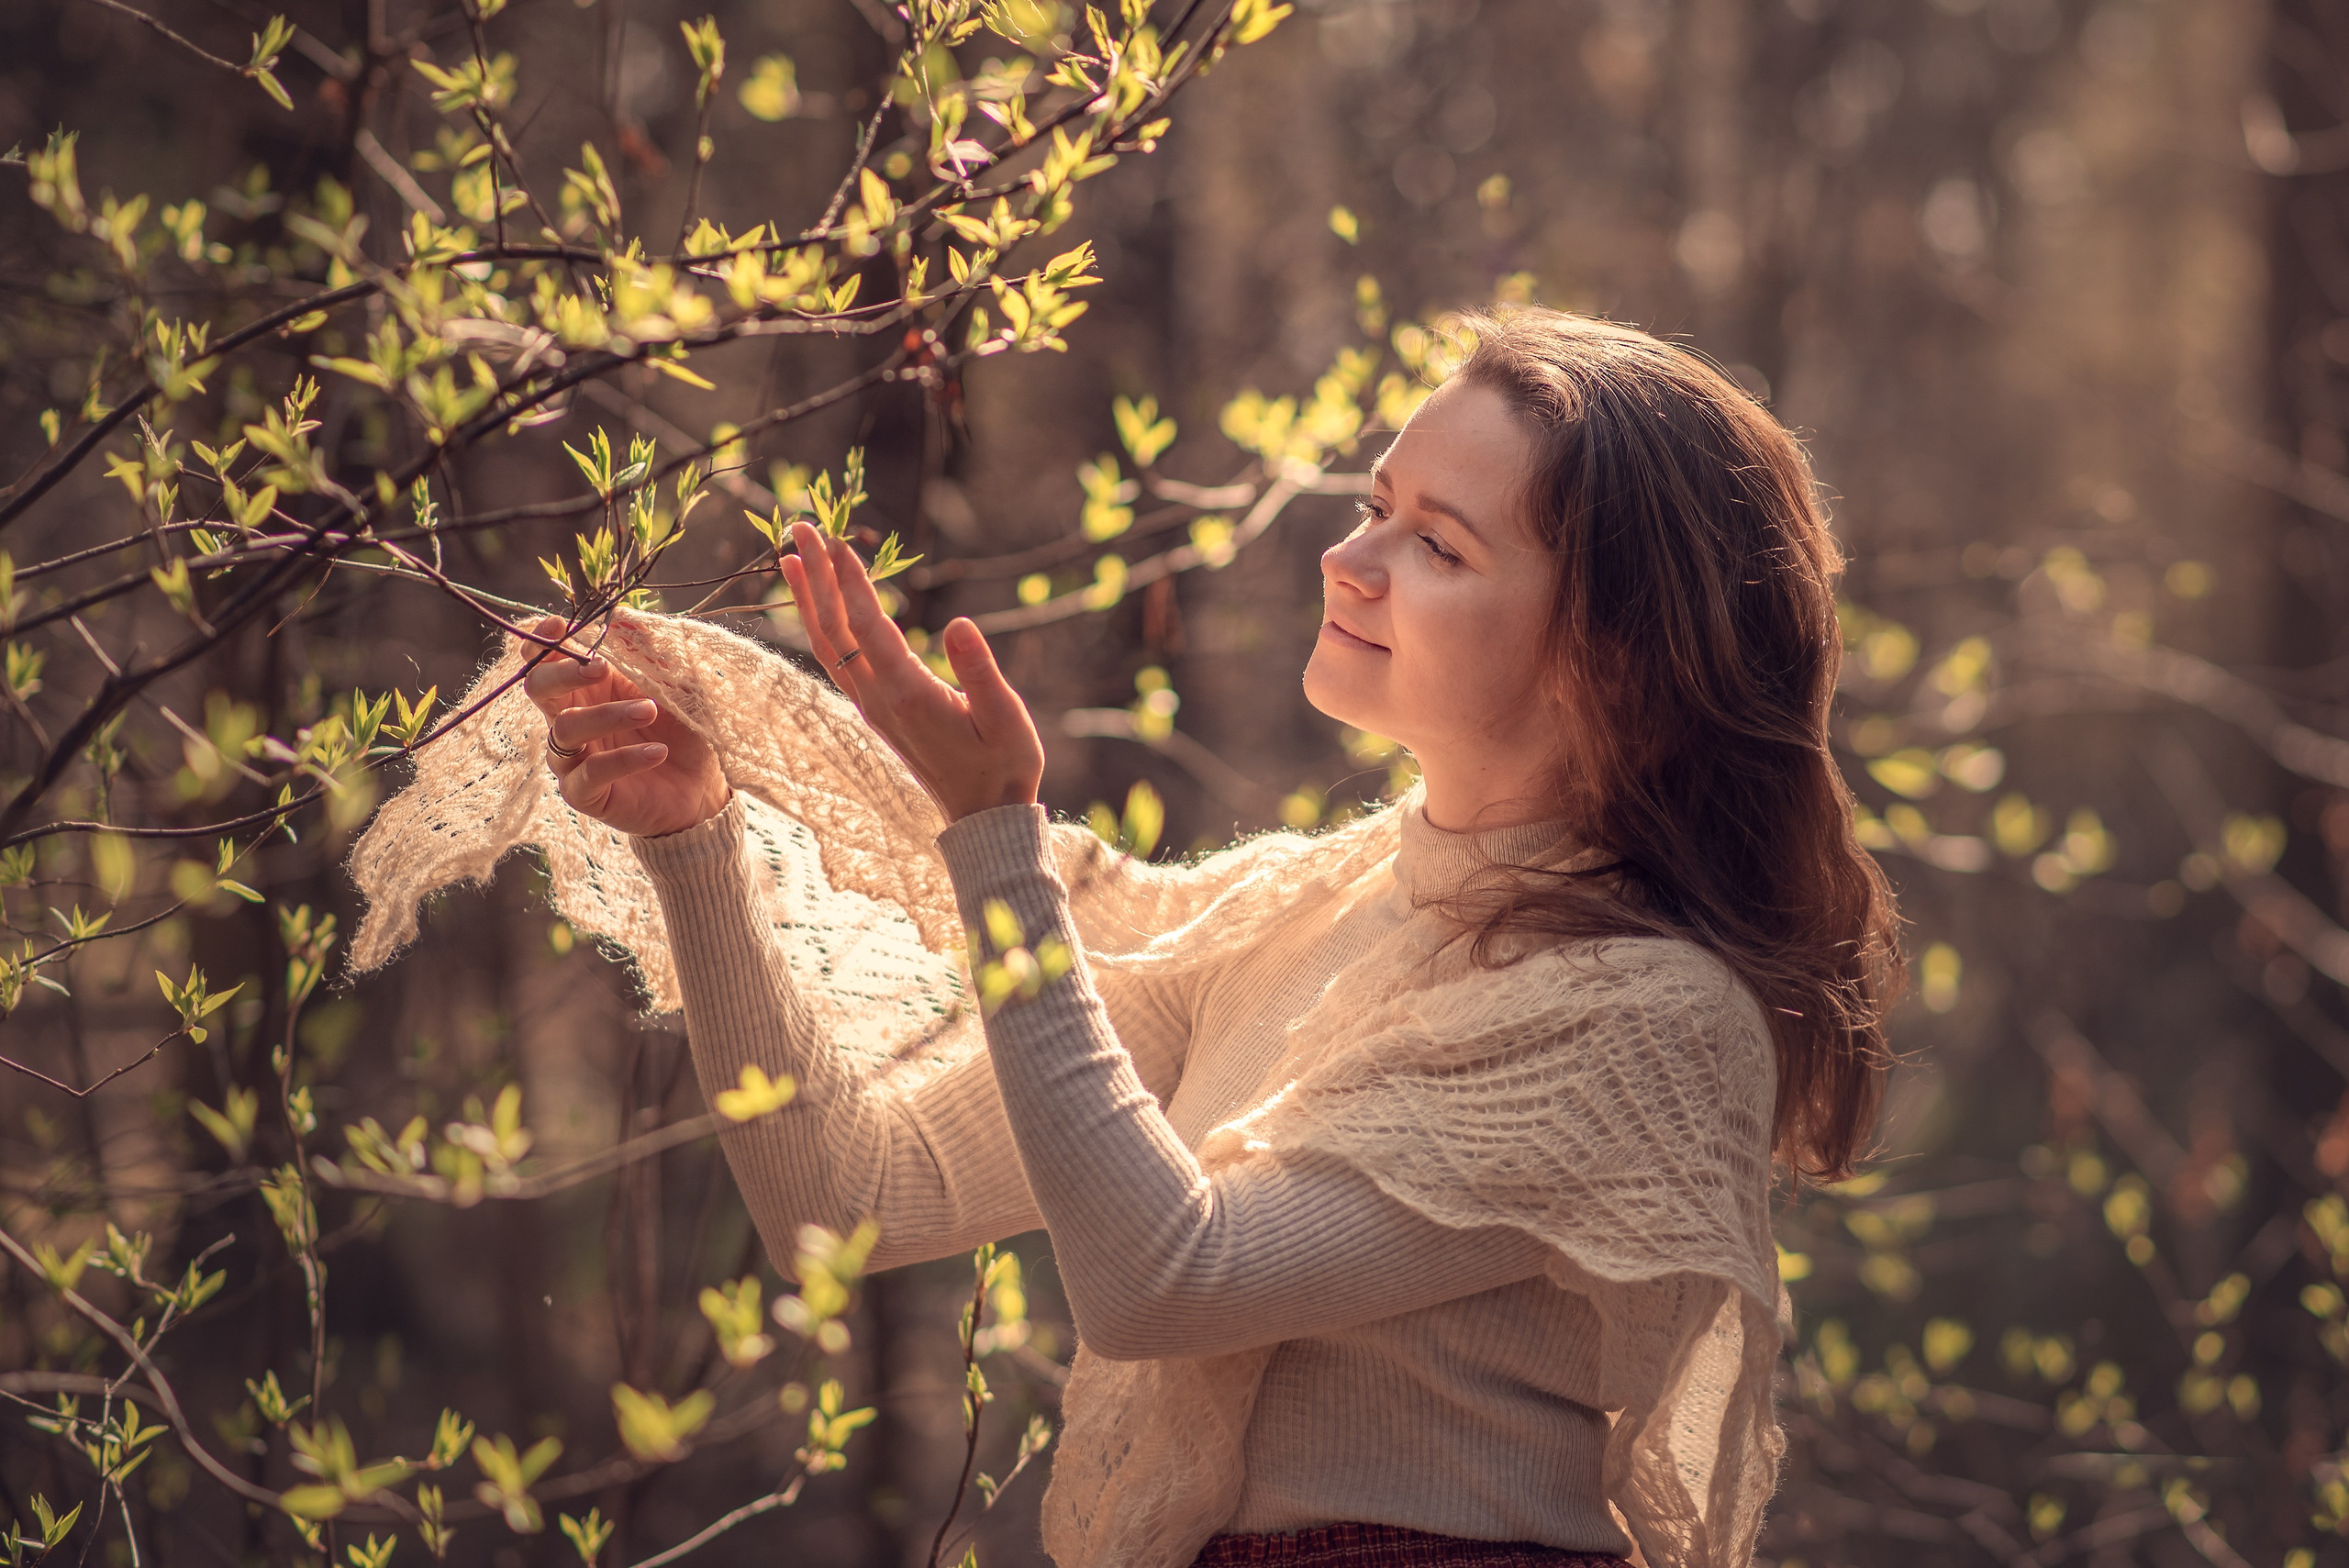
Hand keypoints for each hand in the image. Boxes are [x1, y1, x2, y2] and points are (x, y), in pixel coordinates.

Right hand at [520, 615, 731, 836]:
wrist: (701, 790)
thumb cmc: (684, 731)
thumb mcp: (678, 686)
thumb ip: (652, 655)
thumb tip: (628, 619)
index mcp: (587, 686)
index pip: (545, 659)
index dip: (542, 641)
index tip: (558, 625)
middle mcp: (570, 718)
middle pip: (538, 688)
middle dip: (563, 673)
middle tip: (601, 668)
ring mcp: (573, 757)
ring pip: (566, 729)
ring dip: (607, 715)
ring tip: (651, 710)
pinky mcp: (583, 793)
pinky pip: (591, 773)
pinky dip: (625, 759)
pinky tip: (658, 752)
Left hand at [781, 520, 1043, 822]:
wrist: (985, 814)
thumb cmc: (1004, 764)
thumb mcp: (1005, 717)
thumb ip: (980, 671)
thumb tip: (960, 623)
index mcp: (909, 694)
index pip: (868, 627)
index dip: (850, 582)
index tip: (836, 539)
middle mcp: (879, 699)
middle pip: (835, 628)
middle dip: (818, 575)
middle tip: (799, 526)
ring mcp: (872, 707)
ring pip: (828, 645)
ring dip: (810, 599)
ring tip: (792, 556)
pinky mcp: (876, 711)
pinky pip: (837, 661)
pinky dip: (822, 626)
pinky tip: (819, 607)